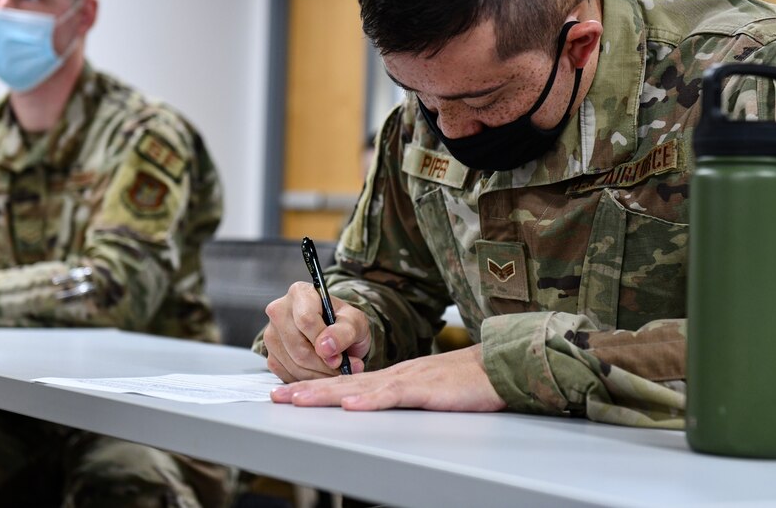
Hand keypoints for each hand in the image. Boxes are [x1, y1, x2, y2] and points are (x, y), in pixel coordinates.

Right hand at [263, 281, 370, 381]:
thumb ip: (344, 331)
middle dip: (324, 364)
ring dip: (319, 375)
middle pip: (298, 346)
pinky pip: (289, 375)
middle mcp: (279, 310)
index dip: (323, 342)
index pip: (306, 320)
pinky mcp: (271, 356)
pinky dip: (309, 379)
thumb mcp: (355, 321)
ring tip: (337, 371)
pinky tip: (322, 372)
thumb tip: (326, 348)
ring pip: (293, 364)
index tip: (340, 357)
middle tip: (344, 368)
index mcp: (300, 293)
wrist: (335, 334)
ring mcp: (271, 334)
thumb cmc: (343, 323)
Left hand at [270, 344, 506, 411]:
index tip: (288, 394)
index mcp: (394, 378)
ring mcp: (409, 380)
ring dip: (327, 394)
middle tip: (277, 396)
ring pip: (360, 387)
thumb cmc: (466, 382)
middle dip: (309, 391)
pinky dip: (371, 400)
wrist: (498, 367)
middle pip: (344, 384)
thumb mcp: (427, 391)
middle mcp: (395, 375)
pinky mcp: (427, 389)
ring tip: (299, 400)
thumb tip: (376, 408)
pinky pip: (394, 395)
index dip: (316, 389)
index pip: (348, 384)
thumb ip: (403, 398)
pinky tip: (351, 405)